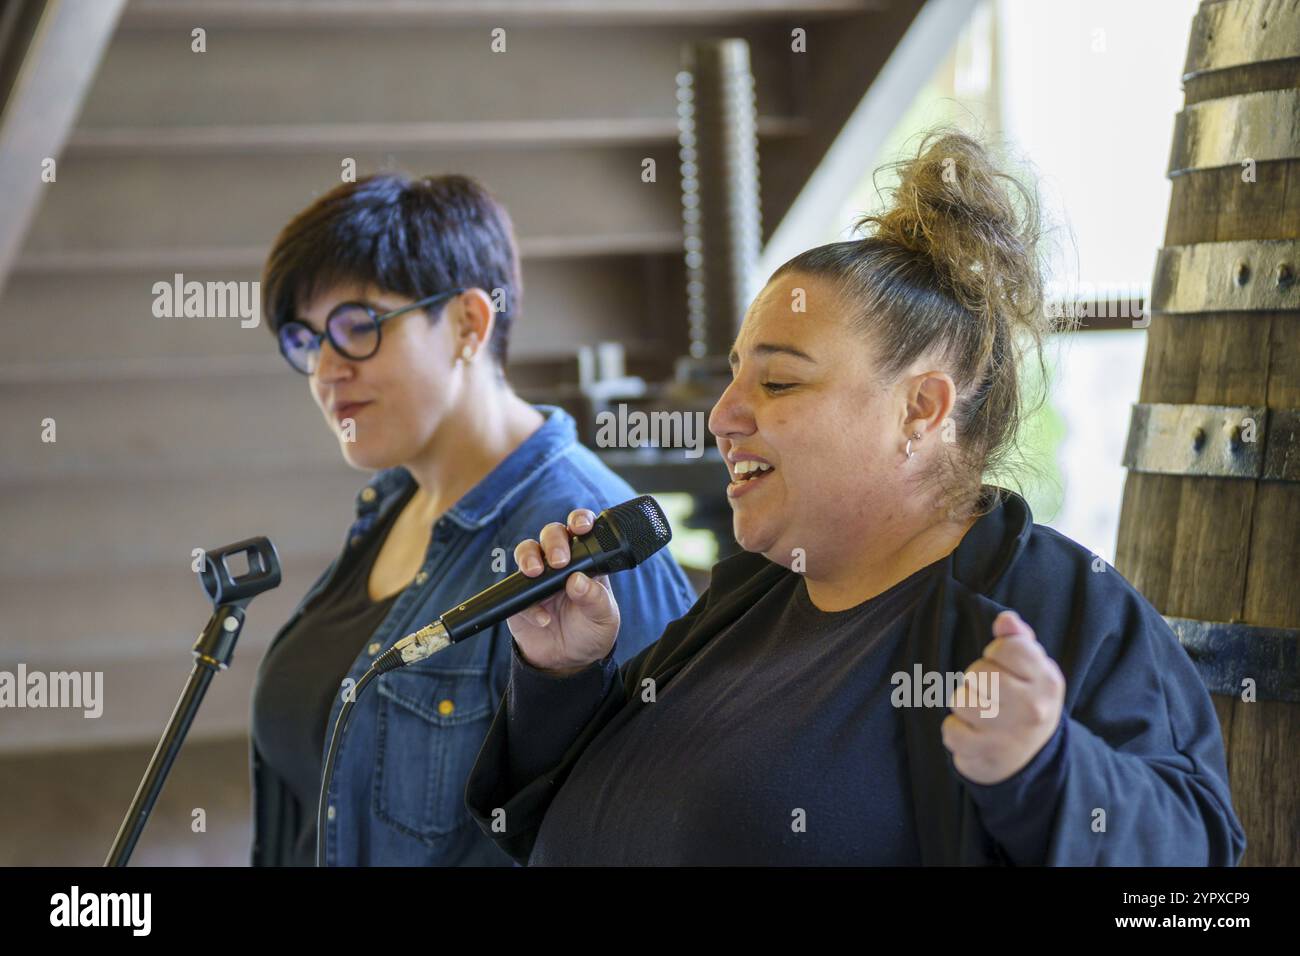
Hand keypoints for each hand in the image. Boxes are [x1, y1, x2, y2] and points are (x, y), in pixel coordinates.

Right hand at [507, 508, 620, 675]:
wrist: (568, 662)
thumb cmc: (591, 632)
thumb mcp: (603, 618)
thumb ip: (595, 599)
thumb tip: (578, 580)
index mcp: (585, 560)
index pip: (581, 530)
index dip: (579, 520)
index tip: (581, 527)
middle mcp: (560, 563)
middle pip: (551, 534)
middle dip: (553, 541)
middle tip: (559, 561)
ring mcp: (537, 578)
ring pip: (526, 551)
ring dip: (529, 557)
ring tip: (536, 573)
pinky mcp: (519, 597)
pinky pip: (515, 591)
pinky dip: (528, 604)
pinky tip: (543, 619)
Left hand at [941, 610, 1065, 785]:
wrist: (1032, 761)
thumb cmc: (1026, 702)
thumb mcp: (1033, 670)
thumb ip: (1019, 640)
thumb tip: (1006, 619)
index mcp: (1047, 681)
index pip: (1007, 646)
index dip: (996, 653)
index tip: (1002, 666)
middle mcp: (1032, 708)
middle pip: (978, 673)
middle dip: (976, 680)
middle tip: (991, 694)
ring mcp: (1009, 734)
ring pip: (960, 700)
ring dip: (964, 705)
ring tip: (982, 714)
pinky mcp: (986, 755)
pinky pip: (950, 730)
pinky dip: (955, 731)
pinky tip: (973, 733)